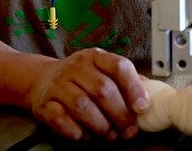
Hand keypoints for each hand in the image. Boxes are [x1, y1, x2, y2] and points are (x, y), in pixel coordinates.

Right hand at [27, 48, 149, 140]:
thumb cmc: (80, 78)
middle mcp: (76, 67)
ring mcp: (58, 84)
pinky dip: (77, 131)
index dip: (134, 88)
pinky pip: (61, 119)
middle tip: (129, 130)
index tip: (143, 107)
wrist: (42, 79)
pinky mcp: (45, 103)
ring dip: (101, 125)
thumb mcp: (102, 71)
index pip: (119, 67)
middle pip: (103, 90)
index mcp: (95, 57)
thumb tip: (150, 97)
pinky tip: (86, 135)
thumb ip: (125, 81)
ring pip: (82, 106)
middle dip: (120, 114)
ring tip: (110, 134)